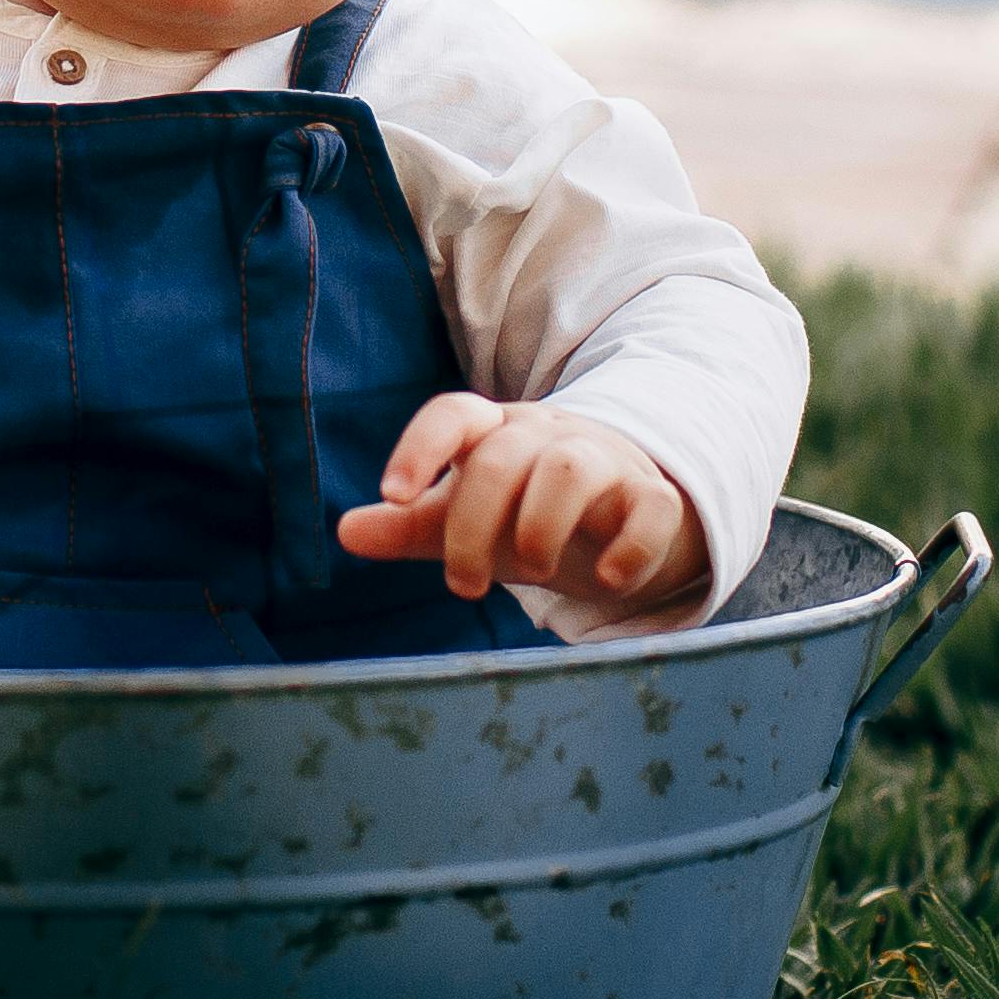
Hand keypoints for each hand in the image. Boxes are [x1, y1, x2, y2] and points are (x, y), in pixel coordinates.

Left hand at [331, 394, 708, 619]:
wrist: (623, 513)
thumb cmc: (529, 513)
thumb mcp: (467, 520)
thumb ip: (410, 526)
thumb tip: (345, 531)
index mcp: (495, 434)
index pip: (454, 414)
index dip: (419, 447)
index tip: (392, 494)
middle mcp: (548, 436)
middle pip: (503, 456)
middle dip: (474, 523)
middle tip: (464, 584)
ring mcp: (607, 461)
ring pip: (573, 467)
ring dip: (542, 525)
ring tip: (533, 570)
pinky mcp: (653, 497)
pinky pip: (651, 507)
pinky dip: (630, 547)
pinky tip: (608, 579)